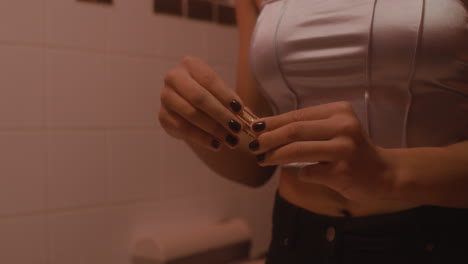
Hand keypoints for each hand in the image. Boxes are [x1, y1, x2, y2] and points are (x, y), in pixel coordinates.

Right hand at [159, 56, 244, 150]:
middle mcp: (174, 77)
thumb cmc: (211, 97)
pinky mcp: (162, 116)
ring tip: (230, 139)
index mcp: (190, 65)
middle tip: (237, 129)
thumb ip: (233, 103)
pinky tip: (217, 144)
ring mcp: (165, 97)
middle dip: (220, 115)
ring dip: (213, 129)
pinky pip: (183, 128)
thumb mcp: (223, 95)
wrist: (191, 109)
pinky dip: (202, 138)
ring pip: (191, 114)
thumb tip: (247, 116)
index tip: (240, 111)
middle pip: (198, 97)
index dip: (226, 96)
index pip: (209, 80)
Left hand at [248, 101, 394, 200]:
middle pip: (294, 130)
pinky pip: (308, 171)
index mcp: (339, 111)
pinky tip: (293, 173)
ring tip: (262, 159)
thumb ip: (308, 127)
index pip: (297, 115)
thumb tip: (267, 129)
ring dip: (274, 155)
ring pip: (297, 150)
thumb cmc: (352, 150)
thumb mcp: (335, 130)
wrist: (383, 174)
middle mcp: (343, 126)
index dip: (272, 122)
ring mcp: (344, 149)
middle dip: (268, 138)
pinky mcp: (342, 171)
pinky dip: (296, 172)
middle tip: (253, 146)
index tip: (254, 128)